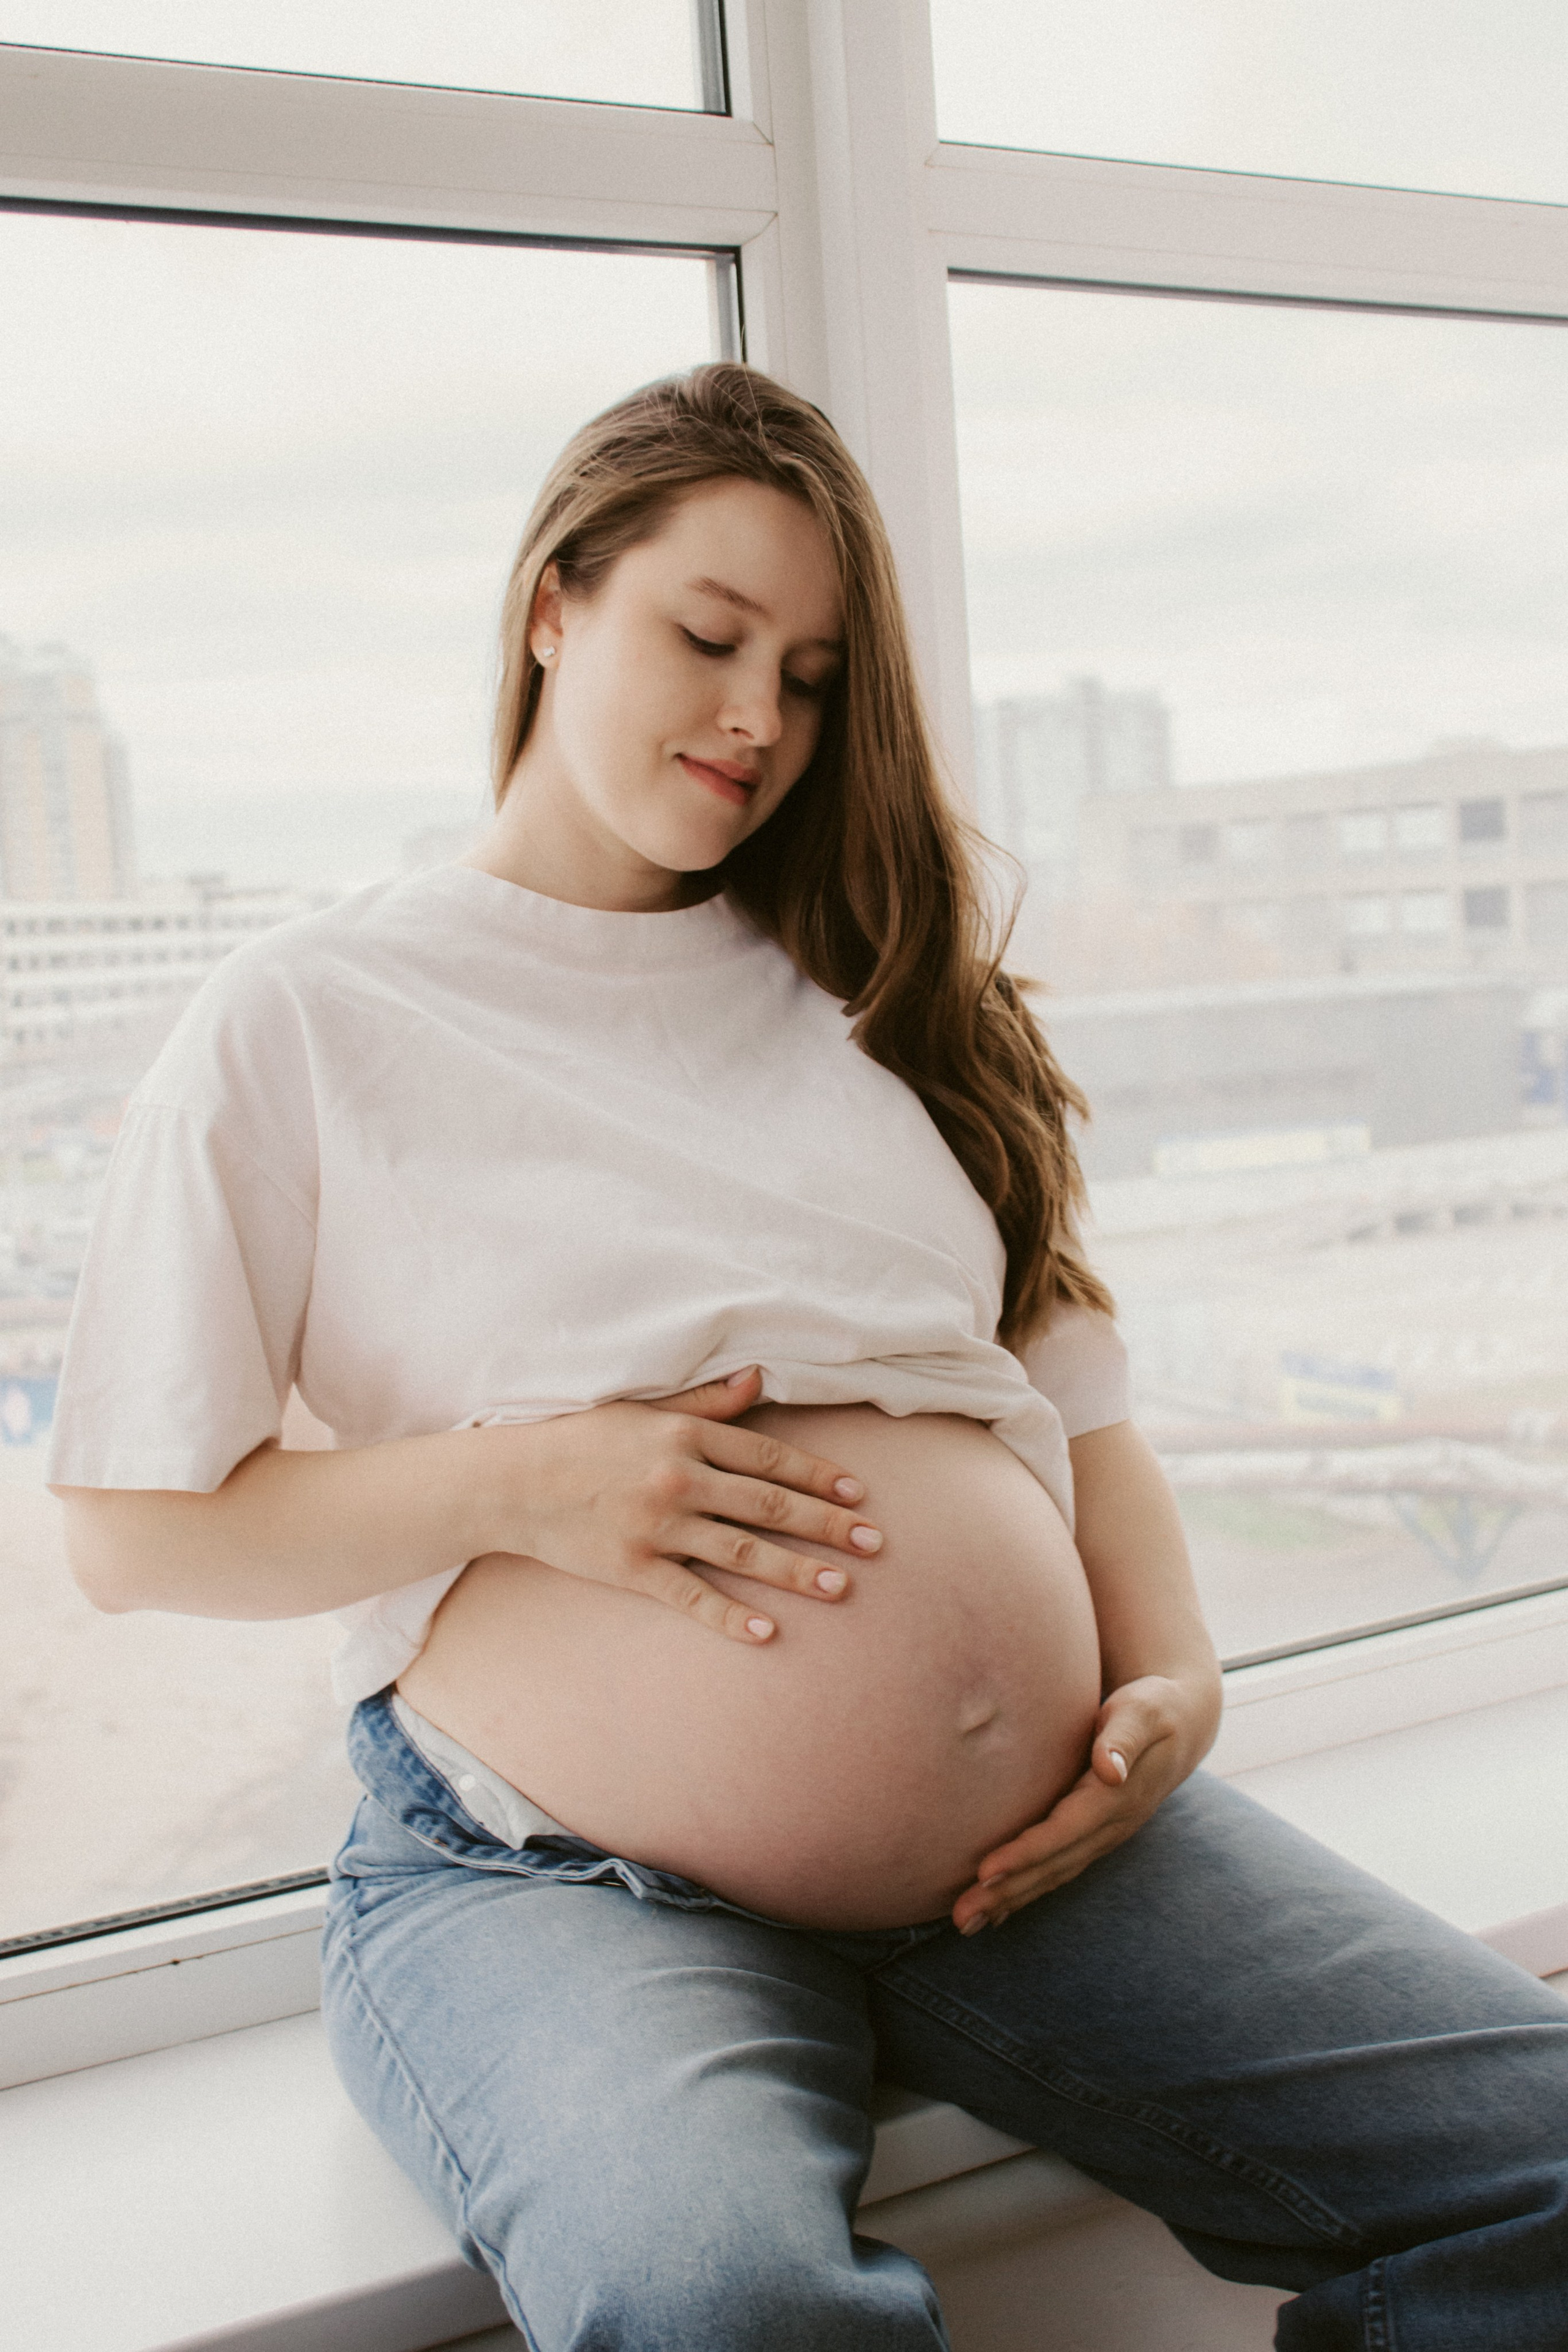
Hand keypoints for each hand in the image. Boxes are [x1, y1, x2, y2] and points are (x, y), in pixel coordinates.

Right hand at [483, 1366, 879, 1645]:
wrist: (510, 1482)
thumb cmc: (578, 1438)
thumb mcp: (643, 1407)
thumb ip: (706, 1400)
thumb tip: (758, 1377)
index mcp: (685, 1435)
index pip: (770, 1456)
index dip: (819, 1476)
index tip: (859, 1495)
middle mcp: (679, 1478)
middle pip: (769, 1505)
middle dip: (827, 1525)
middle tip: (875, 1543)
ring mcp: (657, 1526)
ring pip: (742, 1551)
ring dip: (796, 1571)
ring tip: (842, 1586)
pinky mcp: (633, 1568)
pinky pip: (691, 1596)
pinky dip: (729, 1617)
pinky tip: (766, 1633)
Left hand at [950, 1673, 1212, 1934]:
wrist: (1182, 1724)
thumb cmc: (1153, 1708)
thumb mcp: (1142, 1713)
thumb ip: (1123, 1739)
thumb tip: (1109, 1770)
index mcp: (1115, 1799)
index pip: (1063, 1832)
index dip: (1025, 1854)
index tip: (986, 1873)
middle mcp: (1109, 1827)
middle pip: (1052, 1865)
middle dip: (1007, 1893)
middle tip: (961, 1917)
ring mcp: (1103, 1836)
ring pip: (1052, 1875)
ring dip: (1010, 1900)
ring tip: (966, 1923)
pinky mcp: (1093, 1836)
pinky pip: (1057, 1869)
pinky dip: (1026, 1891)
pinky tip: (996, 1911)